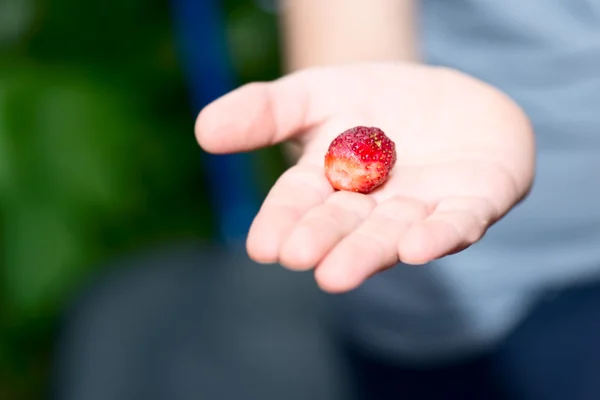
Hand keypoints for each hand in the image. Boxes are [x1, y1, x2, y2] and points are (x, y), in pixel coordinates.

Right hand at [195, 63, 534, 292]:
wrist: (445, 99)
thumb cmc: (371, 101)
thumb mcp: (314, 93)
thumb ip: (265, 111)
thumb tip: (205, 130)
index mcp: (330, 186)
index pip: (299, 206)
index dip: (281, 223)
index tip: (262, 246)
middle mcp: (372, 208)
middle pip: (345, 225)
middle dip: (323, 241)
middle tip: (299, 258)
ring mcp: (422, 209)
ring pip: (394, 233)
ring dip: (368, 251)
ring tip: (339, 273)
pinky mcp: (473, 203)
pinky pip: (459, 222)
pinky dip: (441, 235)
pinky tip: (418, 247)